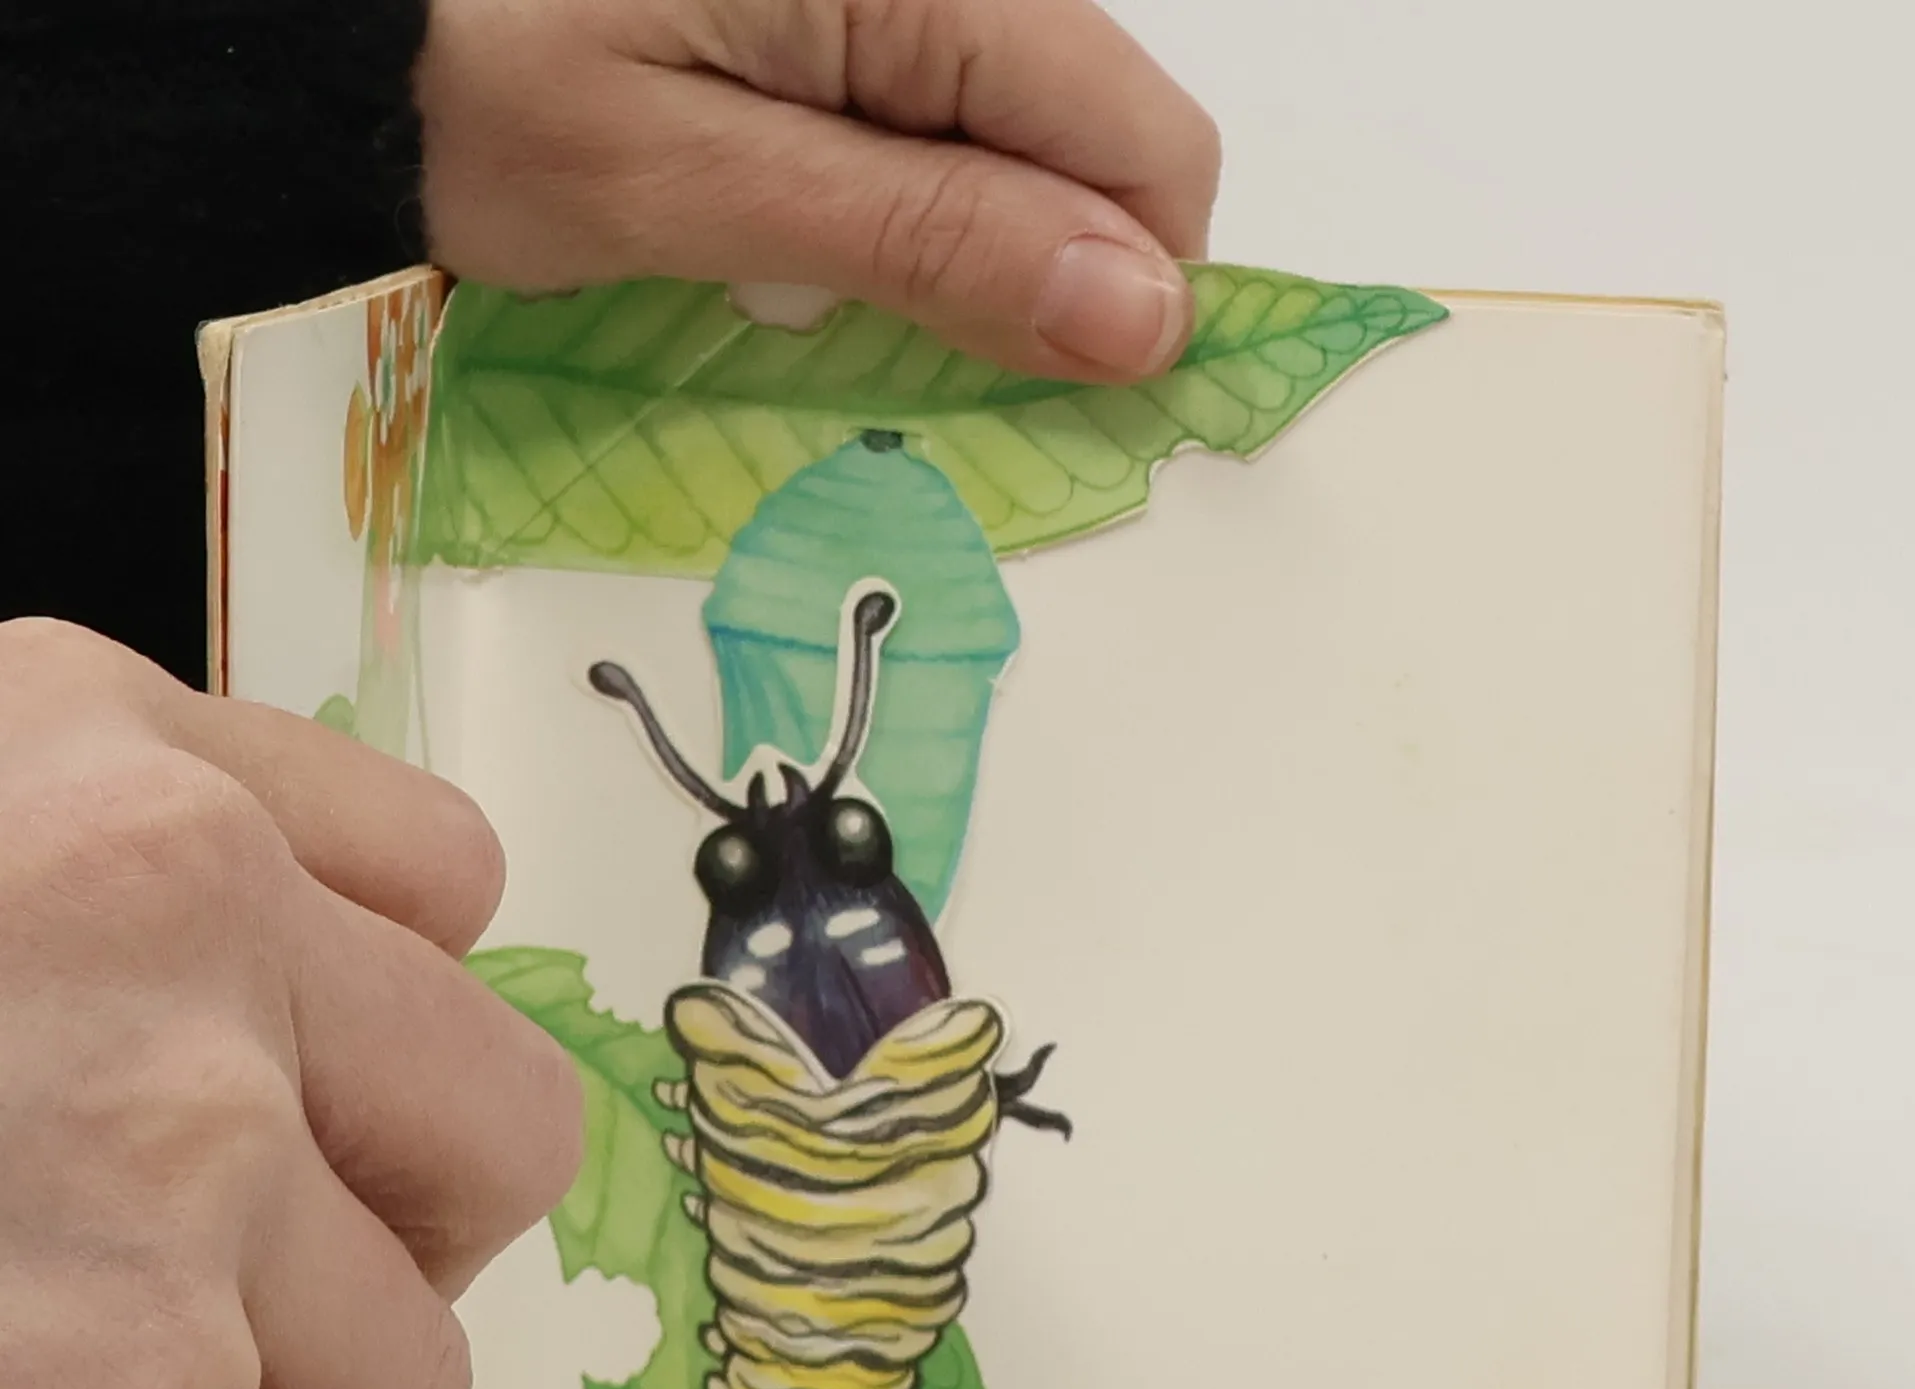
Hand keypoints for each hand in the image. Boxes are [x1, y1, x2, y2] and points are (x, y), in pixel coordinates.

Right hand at [0, 621, 582, 1388]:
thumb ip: (91, 892)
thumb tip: (279, 1037)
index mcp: (104, 756)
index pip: (442, 881)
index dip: (396, 1026)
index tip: (339, 1123)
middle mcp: (173, 907)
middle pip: (498, 1121)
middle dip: (415, 1249)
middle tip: (307, 1320)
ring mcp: (168, 1144)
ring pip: (415, 1349)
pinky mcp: (125, 1386)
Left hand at [417, 0, 1219, 380]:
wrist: (337, 12)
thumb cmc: (479, 90)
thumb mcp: (700, 188)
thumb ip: (933, 244)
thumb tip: (1143, 320)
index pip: (1146, 148)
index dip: (1123, 293)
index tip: (1035, 395)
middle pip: (1097, 140)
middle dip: (1035, 269)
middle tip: (882, 337)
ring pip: (1024, 139)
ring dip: (963, 242)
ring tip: (814, 274)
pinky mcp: (847, 10)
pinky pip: (942, 119)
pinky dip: (904, 201)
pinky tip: (803, 224)